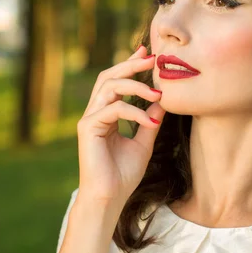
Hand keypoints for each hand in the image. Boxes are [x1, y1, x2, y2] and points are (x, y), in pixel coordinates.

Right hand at [75, 45, 164, 207]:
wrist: (110, 199)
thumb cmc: (123, 175)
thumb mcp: (144, 142)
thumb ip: (150, 120)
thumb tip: (163, 100)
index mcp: (106, 114)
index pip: (117, 81)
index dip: (131, 64)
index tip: (149, 53)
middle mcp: (95, 112)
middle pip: (109, 76)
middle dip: (131, 64)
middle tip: (153, 58)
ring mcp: (89, 119)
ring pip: (109, 87)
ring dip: (135, 85)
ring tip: (158, 92)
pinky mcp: (88, 128)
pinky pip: (113, 109)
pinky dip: (134, 112)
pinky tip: (150, 121)